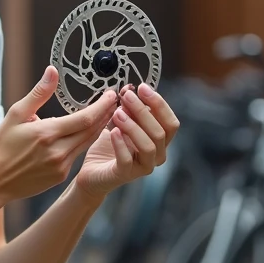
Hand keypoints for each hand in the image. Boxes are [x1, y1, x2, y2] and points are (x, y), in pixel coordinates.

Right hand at [0, 65, 119, 204]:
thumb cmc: (3, 145)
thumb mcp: (16, 114)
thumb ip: (39, 93)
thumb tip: (53, 71)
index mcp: (47, 133)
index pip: (85, 118)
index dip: (102, 106)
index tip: (110, 94)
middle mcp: (58, 151)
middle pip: (92, 130)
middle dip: (106, 114)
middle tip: (115, 101)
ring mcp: (61, 166)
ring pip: (87, 142)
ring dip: (99, 127)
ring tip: (108, 113)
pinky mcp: (60, 176)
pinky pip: (77, 154)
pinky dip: (84, 141)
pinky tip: (87, 132)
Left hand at [75, 83, 179, 199]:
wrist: (92, 171)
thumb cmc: (109, 146)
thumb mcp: (119, 123)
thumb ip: (127, 109)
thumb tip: (129, 89)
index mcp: (159, 141)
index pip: (170, 123)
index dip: (160, 104)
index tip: (142, 87)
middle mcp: (157, 155)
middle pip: (160, 132)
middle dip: (143, 111)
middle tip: (127, 96)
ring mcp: (143, 167)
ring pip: (148, 146)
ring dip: (133, 127)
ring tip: (117, 113)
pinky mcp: (125, 175)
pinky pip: (127, 160)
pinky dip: (120, 144)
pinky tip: (113, 132)